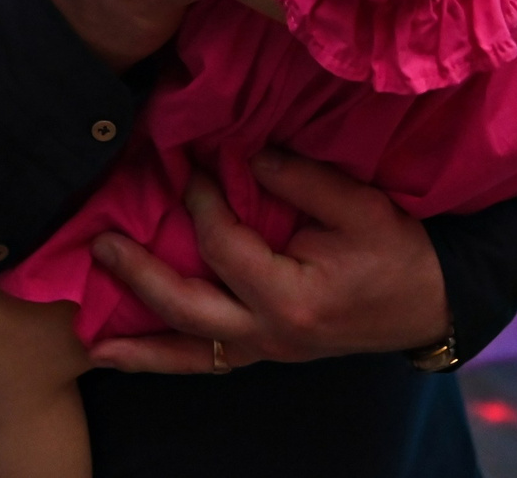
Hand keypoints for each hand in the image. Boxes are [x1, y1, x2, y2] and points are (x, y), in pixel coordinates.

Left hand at [84, 149, 449, 371]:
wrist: (428, 306)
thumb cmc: (398, 253)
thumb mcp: (360, 207)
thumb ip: (301, 179)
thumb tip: (246, 154)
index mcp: (291, 295)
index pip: (223, 245)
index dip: (200, 201)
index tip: (189, 166)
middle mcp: (269, 332)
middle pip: (186, 306)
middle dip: (139, 274)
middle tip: (102, 243)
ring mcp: (264, 350)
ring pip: (186, 352)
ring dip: (136, 343)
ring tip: (88, 339)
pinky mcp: (262, 351)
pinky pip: (202, 362)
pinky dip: (161, 359)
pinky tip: (122, 354)